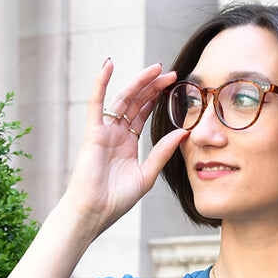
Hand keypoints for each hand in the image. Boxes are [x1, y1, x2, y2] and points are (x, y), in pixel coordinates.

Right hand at [63, 59, 188, 238]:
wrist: (95, 212)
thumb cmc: (116, 200)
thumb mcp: (147, 175)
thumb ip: (163, 152)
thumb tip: (184, 132)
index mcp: (128, 143)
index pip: (143, 113)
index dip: (157, 98)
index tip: (174, 86)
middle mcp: (116, 134)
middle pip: (135, 102)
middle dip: (153, 86)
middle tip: (171, 73)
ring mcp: (104, 131)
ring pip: (122, 99)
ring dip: (138, 82)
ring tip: (156, 69)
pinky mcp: (93, 133)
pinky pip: (96, 103)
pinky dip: (100, 83)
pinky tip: (109, 64)